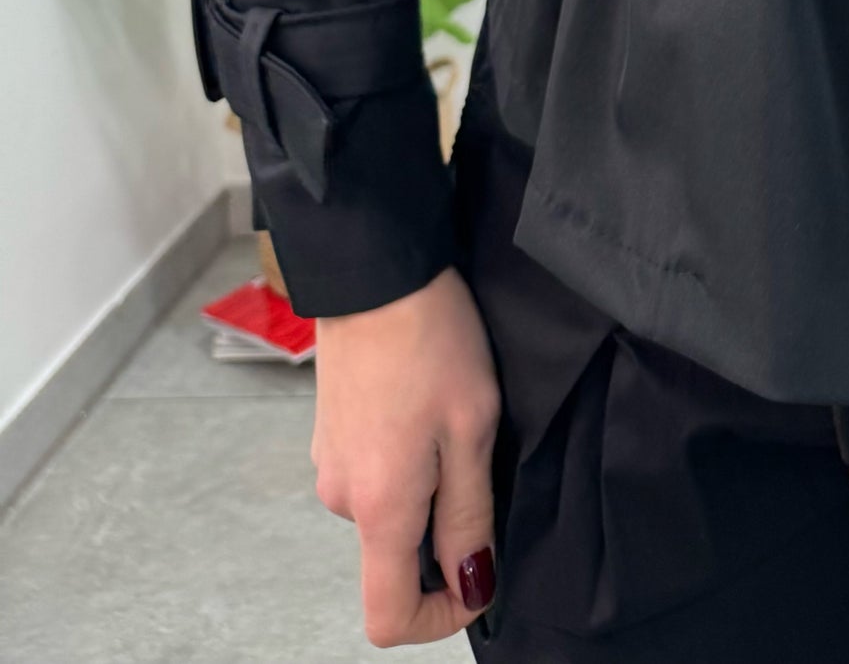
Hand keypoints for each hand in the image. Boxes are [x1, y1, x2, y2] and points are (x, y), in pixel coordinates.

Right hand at [312, 265, 502, 647]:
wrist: (375, 268)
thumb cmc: (432, 340)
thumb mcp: (472, 429)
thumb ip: (469, 515)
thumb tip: (473, 584)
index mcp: (376, 508)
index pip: (387, 617)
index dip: (440, 617)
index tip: (481, 575)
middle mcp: (340, 498)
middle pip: (394, 561)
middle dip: (445, 534)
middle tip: (482, 459)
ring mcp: (329, 463)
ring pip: (388, 510)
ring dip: (428, 486)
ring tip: (456, 417)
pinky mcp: (331, 433)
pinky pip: (373, 473)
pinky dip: (407, 458)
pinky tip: (428, 402)